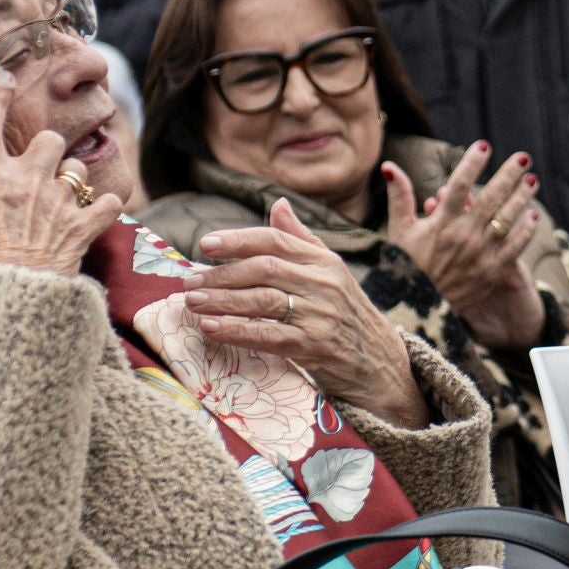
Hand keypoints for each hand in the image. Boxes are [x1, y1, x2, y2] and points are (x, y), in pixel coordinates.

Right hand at [0, 70, 123, 273]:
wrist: (7, 300)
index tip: (5, 78)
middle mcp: (26, 181)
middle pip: (49, 139)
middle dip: (49, 151)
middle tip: (44, 171)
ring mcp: (58, 201)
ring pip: (78, 169)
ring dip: (74, 182)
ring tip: (63, 204)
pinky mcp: (83, 225)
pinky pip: (109, 202)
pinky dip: (106, 208)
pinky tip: (97, 215)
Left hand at [187, 198, 426, 427]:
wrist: (379, 363)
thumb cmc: (347, 315)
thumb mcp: (331, 272)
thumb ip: (301, 239)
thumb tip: (277, 205)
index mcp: (325, 261)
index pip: (276, 241)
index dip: (238, 240)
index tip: (206, 244)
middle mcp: (324, 284)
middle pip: (264, 269)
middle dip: (222, 274)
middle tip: (189, 280)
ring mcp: (320, 315)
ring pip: (262, 301)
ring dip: (222, 300)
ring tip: (192, 302)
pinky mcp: (315, 347)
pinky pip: (268, 335)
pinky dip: (236, 331)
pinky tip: (212, 328)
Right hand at [385, 141, 545, 349]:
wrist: (419, 307)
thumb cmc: (408, 265)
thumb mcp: (400, 230)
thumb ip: (400, 196)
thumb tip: (390, 166)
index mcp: (441, 222)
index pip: (459, 185)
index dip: (472, 163)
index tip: (484, 145)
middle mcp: (463, 235)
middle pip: (491, 197)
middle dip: (509, 175)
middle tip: (523, 157)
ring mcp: (480, 253)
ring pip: (507, 219)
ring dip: (522, 197)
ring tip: (532, 180)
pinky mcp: (492, 271)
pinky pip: (514, 247)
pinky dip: (525, 231)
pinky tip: (533, 216)